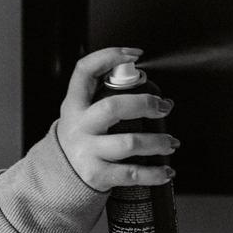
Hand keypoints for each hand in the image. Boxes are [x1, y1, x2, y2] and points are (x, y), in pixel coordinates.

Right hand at [55, 46, 177, 191]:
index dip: (109, 57)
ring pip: (129, 143)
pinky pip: (132, 174)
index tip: (134, 55)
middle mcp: (79, 126)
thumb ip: (109, 97)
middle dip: (144, 104)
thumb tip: (156, 95)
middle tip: (163, 107)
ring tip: (170, 143)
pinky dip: (155, 173)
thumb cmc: (83, 139)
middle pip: (113, 108)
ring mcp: (87, 152)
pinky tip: (166, 170)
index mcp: (75, 104)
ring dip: (157, 142)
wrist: (61, 177)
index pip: (85, 71)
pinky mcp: (97, 175)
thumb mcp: (84, 113)